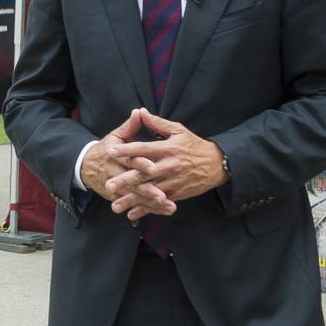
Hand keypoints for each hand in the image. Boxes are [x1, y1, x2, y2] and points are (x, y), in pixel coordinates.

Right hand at [82, 110, 173, 218]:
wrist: (85, 166)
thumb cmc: (106, 149)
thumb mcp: (115, 136)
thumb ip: (130, 126)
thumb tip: (139, 111)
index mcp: (115, 155)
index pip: (129, 159)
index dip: (141, 163)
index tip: (153, 167)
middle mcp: (114, 172)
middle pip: (132, 182)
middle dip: (148, 189)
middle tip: (163, 195)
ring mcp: (115, 186)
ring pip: (134, 195)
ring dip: (151, 202)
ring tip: (168, 205)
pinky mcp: (117, 196)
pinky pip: (134, 204)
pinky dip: (148, 208)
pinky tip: (163, 210)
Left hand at [104, 109, 228, 205]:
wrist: (217, 164)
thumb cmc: (194, 145)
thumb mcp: (178, 130)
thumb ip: (157, 123)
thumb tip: (140, 111)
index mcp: (167, 149)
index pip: (143, 149)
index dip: (126, 150)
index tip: (109, 152)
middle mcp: (169, 166)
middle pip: (144, 174)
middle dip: (125, 181)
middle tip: (108, 185)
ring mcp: (173, 181)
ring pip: (149, 191)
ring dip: (132, 200)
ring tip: (115, 206)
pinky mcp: (177, 193)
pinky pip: (159, 202)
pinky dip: (146, 209)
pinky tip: (132, 214)